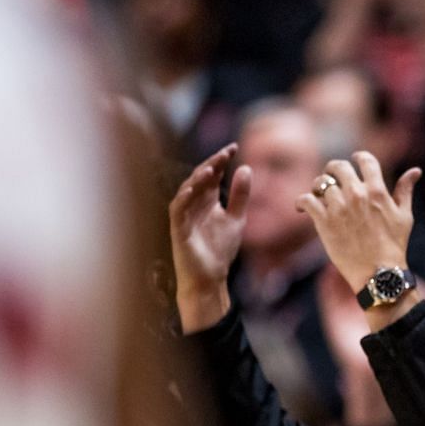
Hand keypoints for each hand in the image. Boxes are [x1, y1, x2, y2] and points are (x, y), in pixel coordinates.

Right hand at [169, 144, 249, 330]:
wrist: (211, 278)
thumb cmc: (220, 249)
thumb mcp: (237, 218)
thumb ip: (240, 195)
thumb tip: (247, 168)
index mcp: (206, 199)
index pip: (212, 174)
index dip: (221, 160)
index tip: (234, 147)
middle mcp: (193, 204)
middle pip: (199, 178)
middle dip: (211, 164)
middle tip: (225, 153)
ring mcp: (184, 216)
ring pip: (187, 191)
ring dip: (197, 179)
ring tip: (210, 167)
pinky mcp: (178, 230)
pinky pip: (177, 211)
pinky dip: (183, 199)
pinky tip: (191, 189)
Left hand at [295, 151, 420, 293]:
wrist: (379, 273)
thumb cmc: (395, 245)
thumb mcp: (404, 216)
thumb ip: (405, 190)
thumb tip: (415, 171)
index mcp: (377, 191)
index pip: (365, 159)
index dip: (358, 157)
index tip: (354, 161)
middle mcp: (357, 195)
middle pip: (338, 167)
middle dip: (334, 170)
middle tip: (332, 178)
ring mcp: (339, 207)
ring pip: (320, 183)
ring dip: (318, 187)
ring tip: (319, 196)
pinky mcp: (323, 221)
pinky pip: (305, 200)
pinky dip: (301, 202)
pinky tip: (302, 207)